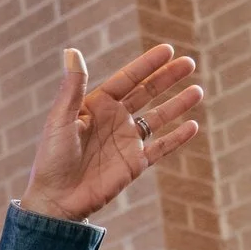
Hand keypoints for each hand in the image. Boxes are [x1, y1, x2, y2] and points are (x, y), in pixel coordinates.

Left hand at [19, 44, 202, 223]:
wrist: (56, 199)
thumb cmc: (51, 159)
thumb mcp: (60, 120)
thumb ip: (72, 87)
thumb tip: (72, 51)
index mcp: (96, 106)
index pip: (127, 80)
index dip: (147, 65)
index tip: (168, 50)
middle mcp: (114, 120)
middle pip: (146, 93)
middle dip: (167, 78)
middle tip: (189, 62)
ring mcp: (126, 141)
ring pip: (158, 117)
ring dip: (178, 104)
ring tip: (198, 90)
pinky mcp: (135, 163)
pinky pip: (161, 147)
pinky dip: (177, 138)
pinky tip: (192, 125)